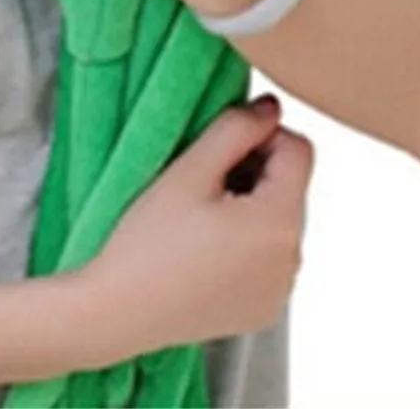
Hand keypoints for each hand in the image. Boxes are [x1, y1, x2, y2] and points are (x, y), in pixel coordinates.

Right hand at [80, 98, 313, 362]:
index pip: (299, 150)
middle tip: (201, 184)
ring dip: (250, 207)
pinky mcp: (264, 309)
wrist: (120, 311)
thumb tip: (272, 107)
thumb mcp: (190, 170)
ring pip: (278, 221)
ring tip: (199, 218)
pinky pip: (269, 258)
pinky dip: (246, 244)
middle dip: (254, 173)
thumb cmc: (149, 239)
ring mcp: (281, 290)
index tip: (219, 150)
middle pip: (290, 186)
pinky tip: (204, 249)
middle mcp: (293, 260)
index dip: (262, 136)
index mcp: (279, 223)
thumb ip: (236, 127)